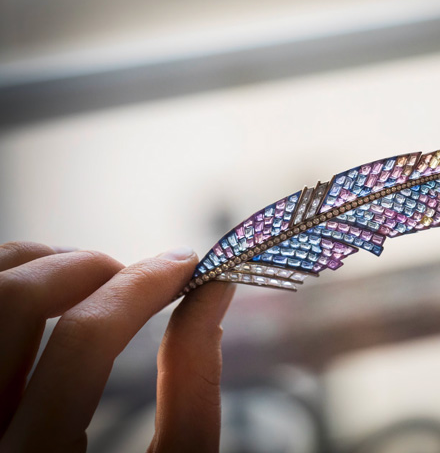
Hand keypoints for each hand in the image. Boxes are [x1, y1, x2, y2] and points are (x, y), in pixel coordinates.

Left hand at [0, 242, 233, 451]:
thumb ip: (193, 381)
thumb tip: (212, 296)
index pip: (87, 340)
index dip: (144, 286)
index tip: (185, 265)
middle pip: (16, 305)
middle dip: (90, 269)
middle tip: (140, 275)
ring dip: (41, 265)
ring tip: (95, 274)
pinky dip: (11, 283)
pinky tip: (50, 293)